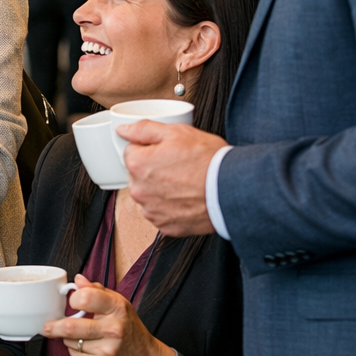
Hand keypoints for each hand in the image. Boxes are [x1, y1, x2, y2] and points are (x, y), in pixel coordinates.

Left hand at [40, 276, 174, 355]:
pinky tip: (88, 348)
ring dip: (68, 339)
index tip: (71, 301)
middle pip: (70, 326)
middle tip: (47, 326)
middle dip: (54, 326)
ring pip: (69, 342)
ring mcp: (105, 350)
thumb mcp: (119, 303)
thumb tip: (78, 280)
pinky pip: (74, 355)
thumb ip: (97, 290)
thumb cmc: (129, 328)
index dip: (73, 298)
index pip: (86, 298)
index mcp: (117, 308)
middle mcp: (112, 330)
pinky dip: (75, 351)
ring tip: (81, 336)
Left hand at [122, 121, 224, 235]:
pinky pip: (161, 213)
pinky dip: (171, 207)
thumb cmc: (208, 162)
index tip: (167, 152)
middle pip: (138, 175)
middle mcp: (139, 190)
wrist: (232, 192)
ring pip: (149, 195)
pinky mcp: (165, 226)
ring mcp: (151, 210)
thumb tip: (123, 130)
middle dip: (153, 170)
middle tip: (179, 167)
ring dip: (161, 190)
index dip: (150, 149)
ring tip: (185, 183)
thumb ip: (144, 130)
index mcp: (137, 164)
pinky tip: (186, 198)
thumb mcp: (177, 132)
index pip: (131, 152)